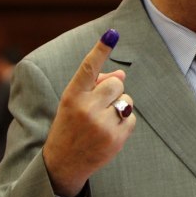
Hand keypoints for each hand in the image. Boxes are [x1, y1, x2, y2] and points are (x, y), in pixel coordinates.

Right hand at [42, 30, 135, 196]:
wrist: (63, 163)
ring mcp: (101, 124)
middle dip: (113, 91)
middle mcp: (85, 108)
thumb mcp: (74, 103)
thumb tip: (121, 74)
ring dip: (120, 107)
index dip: (101, 50)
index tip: (112, 33)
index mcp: (72, 95)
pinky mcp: (115, 138)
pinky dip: (124, 123)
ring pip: (127, 100)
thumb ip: (95, 86)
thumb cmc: (70, 126)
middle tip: (99, 106)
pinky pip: (132, 118)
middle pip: (117, 83)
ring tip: (101, 122)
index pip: (89, 68)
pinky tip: (108, 133)